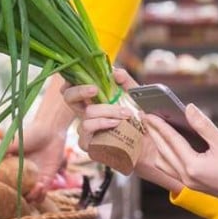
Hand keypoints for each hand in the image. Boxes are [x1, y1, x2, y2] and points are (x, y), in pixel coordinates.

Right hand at [12, 74, 73, 201]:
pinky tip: (41, 186)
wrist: (50, 130)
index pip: (6, 186)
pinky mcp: (47, 179)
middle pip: (18, 196)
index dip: (4, 192)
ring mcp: (34, 179)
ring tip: (34, 188)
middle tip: (20, 193)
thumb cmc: (30, 134)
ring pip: (31, 198)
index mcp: (12, 170)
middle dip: (19, 199)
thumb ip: (1, 151)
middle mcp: (23, 177)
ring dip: (32, 198)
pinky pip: (43, 193)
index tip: (2, 192)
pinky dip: (41, 194)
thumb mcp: (13, 142)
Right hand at [63, 70, 183, 191]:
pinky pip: (88, 131)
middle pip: (68, 97)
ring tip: (124, 113)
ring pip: (86, 114)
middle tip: (95, 89)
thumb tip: (115, 72)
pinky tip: (116, 124)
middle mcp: (85, 114)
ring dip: (106, 111)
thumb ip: (126, 81)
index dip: (73, 80)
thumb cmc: (139, 120)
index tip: (87, 75)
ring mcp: (86, 130)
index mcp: (93, 100)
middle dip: (80, 90)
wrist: (148, 145)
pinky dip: (103, 124)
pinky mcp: (89, 145)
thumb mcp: (135, 96)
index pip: (72, 86)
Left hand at [144, 104, 217, 218]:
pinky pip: (172, 169)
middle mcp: (187, 176)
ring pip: (165, 163)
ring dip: (158, 146)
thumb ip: (204, 125)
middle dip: (153, 133)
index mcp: (192, 166)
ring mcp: (189, 183)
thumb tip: (188, 108)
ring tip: (155, 130)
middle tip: (145, 118)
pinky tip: (170, 147)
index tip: (148, 113)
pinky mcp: (194, 185)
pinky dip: (166, 156)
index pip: (170, 141)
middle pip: (163, 151)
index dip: (159, 124)